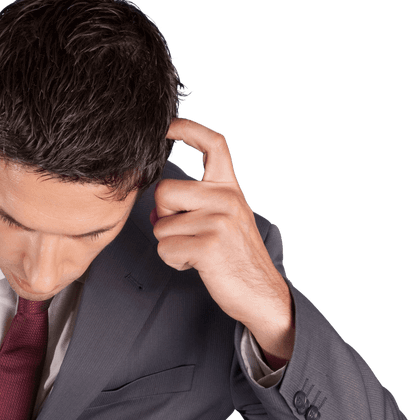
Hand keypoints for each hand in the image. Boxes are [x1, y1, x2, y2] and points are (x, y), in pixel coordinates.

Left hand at [151, 118, 293, 351]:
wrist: (261, 293)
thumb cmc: (236, 258)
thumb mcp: (225, 220)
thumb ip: (197, 204)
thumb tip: (158, 207)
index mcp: (230, 188)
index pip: (213, 144)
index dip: (187, 129)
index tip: (167, 126)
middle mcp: (227, 198)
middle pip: (164, 192)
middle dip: (164, 217)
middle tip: (185, 235)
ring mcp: (219, 220)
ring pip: (162, 225)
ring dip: (170, 244)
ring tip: (196, 253)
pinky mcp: (208, 245)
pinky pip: (166, 248)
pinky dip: (174, 261)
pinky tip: (196, 264)